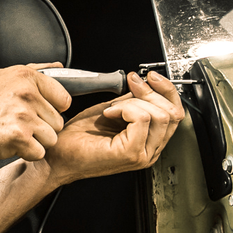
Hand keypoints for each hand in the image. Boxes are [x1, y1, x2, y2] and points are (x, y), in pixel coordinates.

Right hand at [0, 64, 71, 162]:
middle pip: (57, 121)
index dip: (51, 110)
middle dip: (40, 128)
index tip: (35, 113)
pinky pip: (39, 153)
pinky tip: (7, 144)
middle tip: (14, 125)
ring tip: (10, 134)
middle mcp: (26, 93)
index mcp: (24, 76)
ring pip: (51, 138)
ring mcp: (23, 114)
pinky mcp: (19, 136)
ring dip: (34, 142)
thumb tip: (58, 66)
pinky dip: (25, 154)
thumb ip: (32, 72)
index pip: (63, 98)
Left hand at [45, 71, 183, 183]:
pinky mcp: (131, 153)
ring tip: (114, 107)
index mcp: (148, 141)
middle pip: (173, 114)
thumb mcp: (111, 110)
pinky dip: (125, 108)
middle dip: (152, 92)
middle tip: (133, 84)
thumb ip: (132, 101)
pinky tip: (109, 113)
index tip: (150, 77)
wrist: (57, 156)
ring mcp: (142, 154)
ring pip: (160, 115)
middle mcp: (149, 150)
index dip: (165, 90)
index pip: (175, 113)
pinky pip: (142, 119)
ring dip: (136, 101)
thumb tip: (144, 85)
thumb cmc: (77, 139)